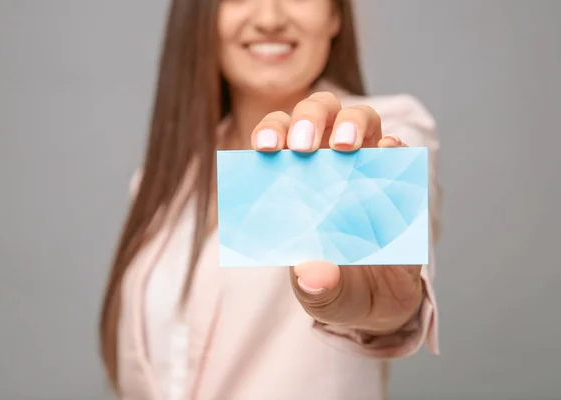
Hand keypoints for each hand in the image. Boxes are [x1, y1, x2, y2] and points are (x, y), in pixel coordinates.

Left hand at [250, 91, 422, 333]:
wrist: (379, 306)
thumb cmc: (336, 289)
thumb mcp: (320, 294)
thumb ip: (314, 286)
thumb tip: (312, 273)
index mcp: (293, 182)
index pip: (278, 138)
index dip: (270, 132)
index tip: (267, 148)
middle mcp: (327, 165)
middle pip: (317, 114)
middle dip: (309, 118)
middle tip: (305, 146)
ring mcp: (365, 169)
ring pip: (359, 119)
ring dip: (352, 123)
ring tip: (346, 147)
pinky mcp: (399, 182)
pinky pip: (399, 151)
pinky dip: (393, 148)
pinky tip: (387, 155)